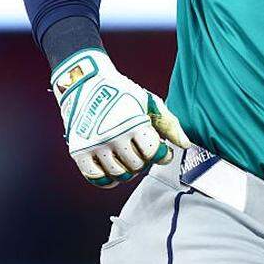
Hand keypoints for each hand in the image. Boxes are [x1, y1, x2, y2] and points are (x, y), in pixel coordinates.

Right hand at [51, 48, 190, 187]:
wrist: (85, 83)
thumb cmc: (121, 92)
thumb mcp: (149, 102)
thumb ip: (169, 124)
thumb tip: (185, 144)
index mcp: (133, 122)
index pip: (153, 153)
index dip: (162, 155)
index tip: (163, 152)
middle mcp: (113, 136)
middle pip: (137, 166)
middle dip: (145, 161)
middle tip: (143, 151)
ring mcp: (94, 145)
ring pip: (119, 174)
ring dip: (128, 170)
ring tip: (130, 158)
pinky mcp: (79, 151)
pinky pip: (96, 178)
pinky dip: (107, 180)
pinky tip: (114, 170)